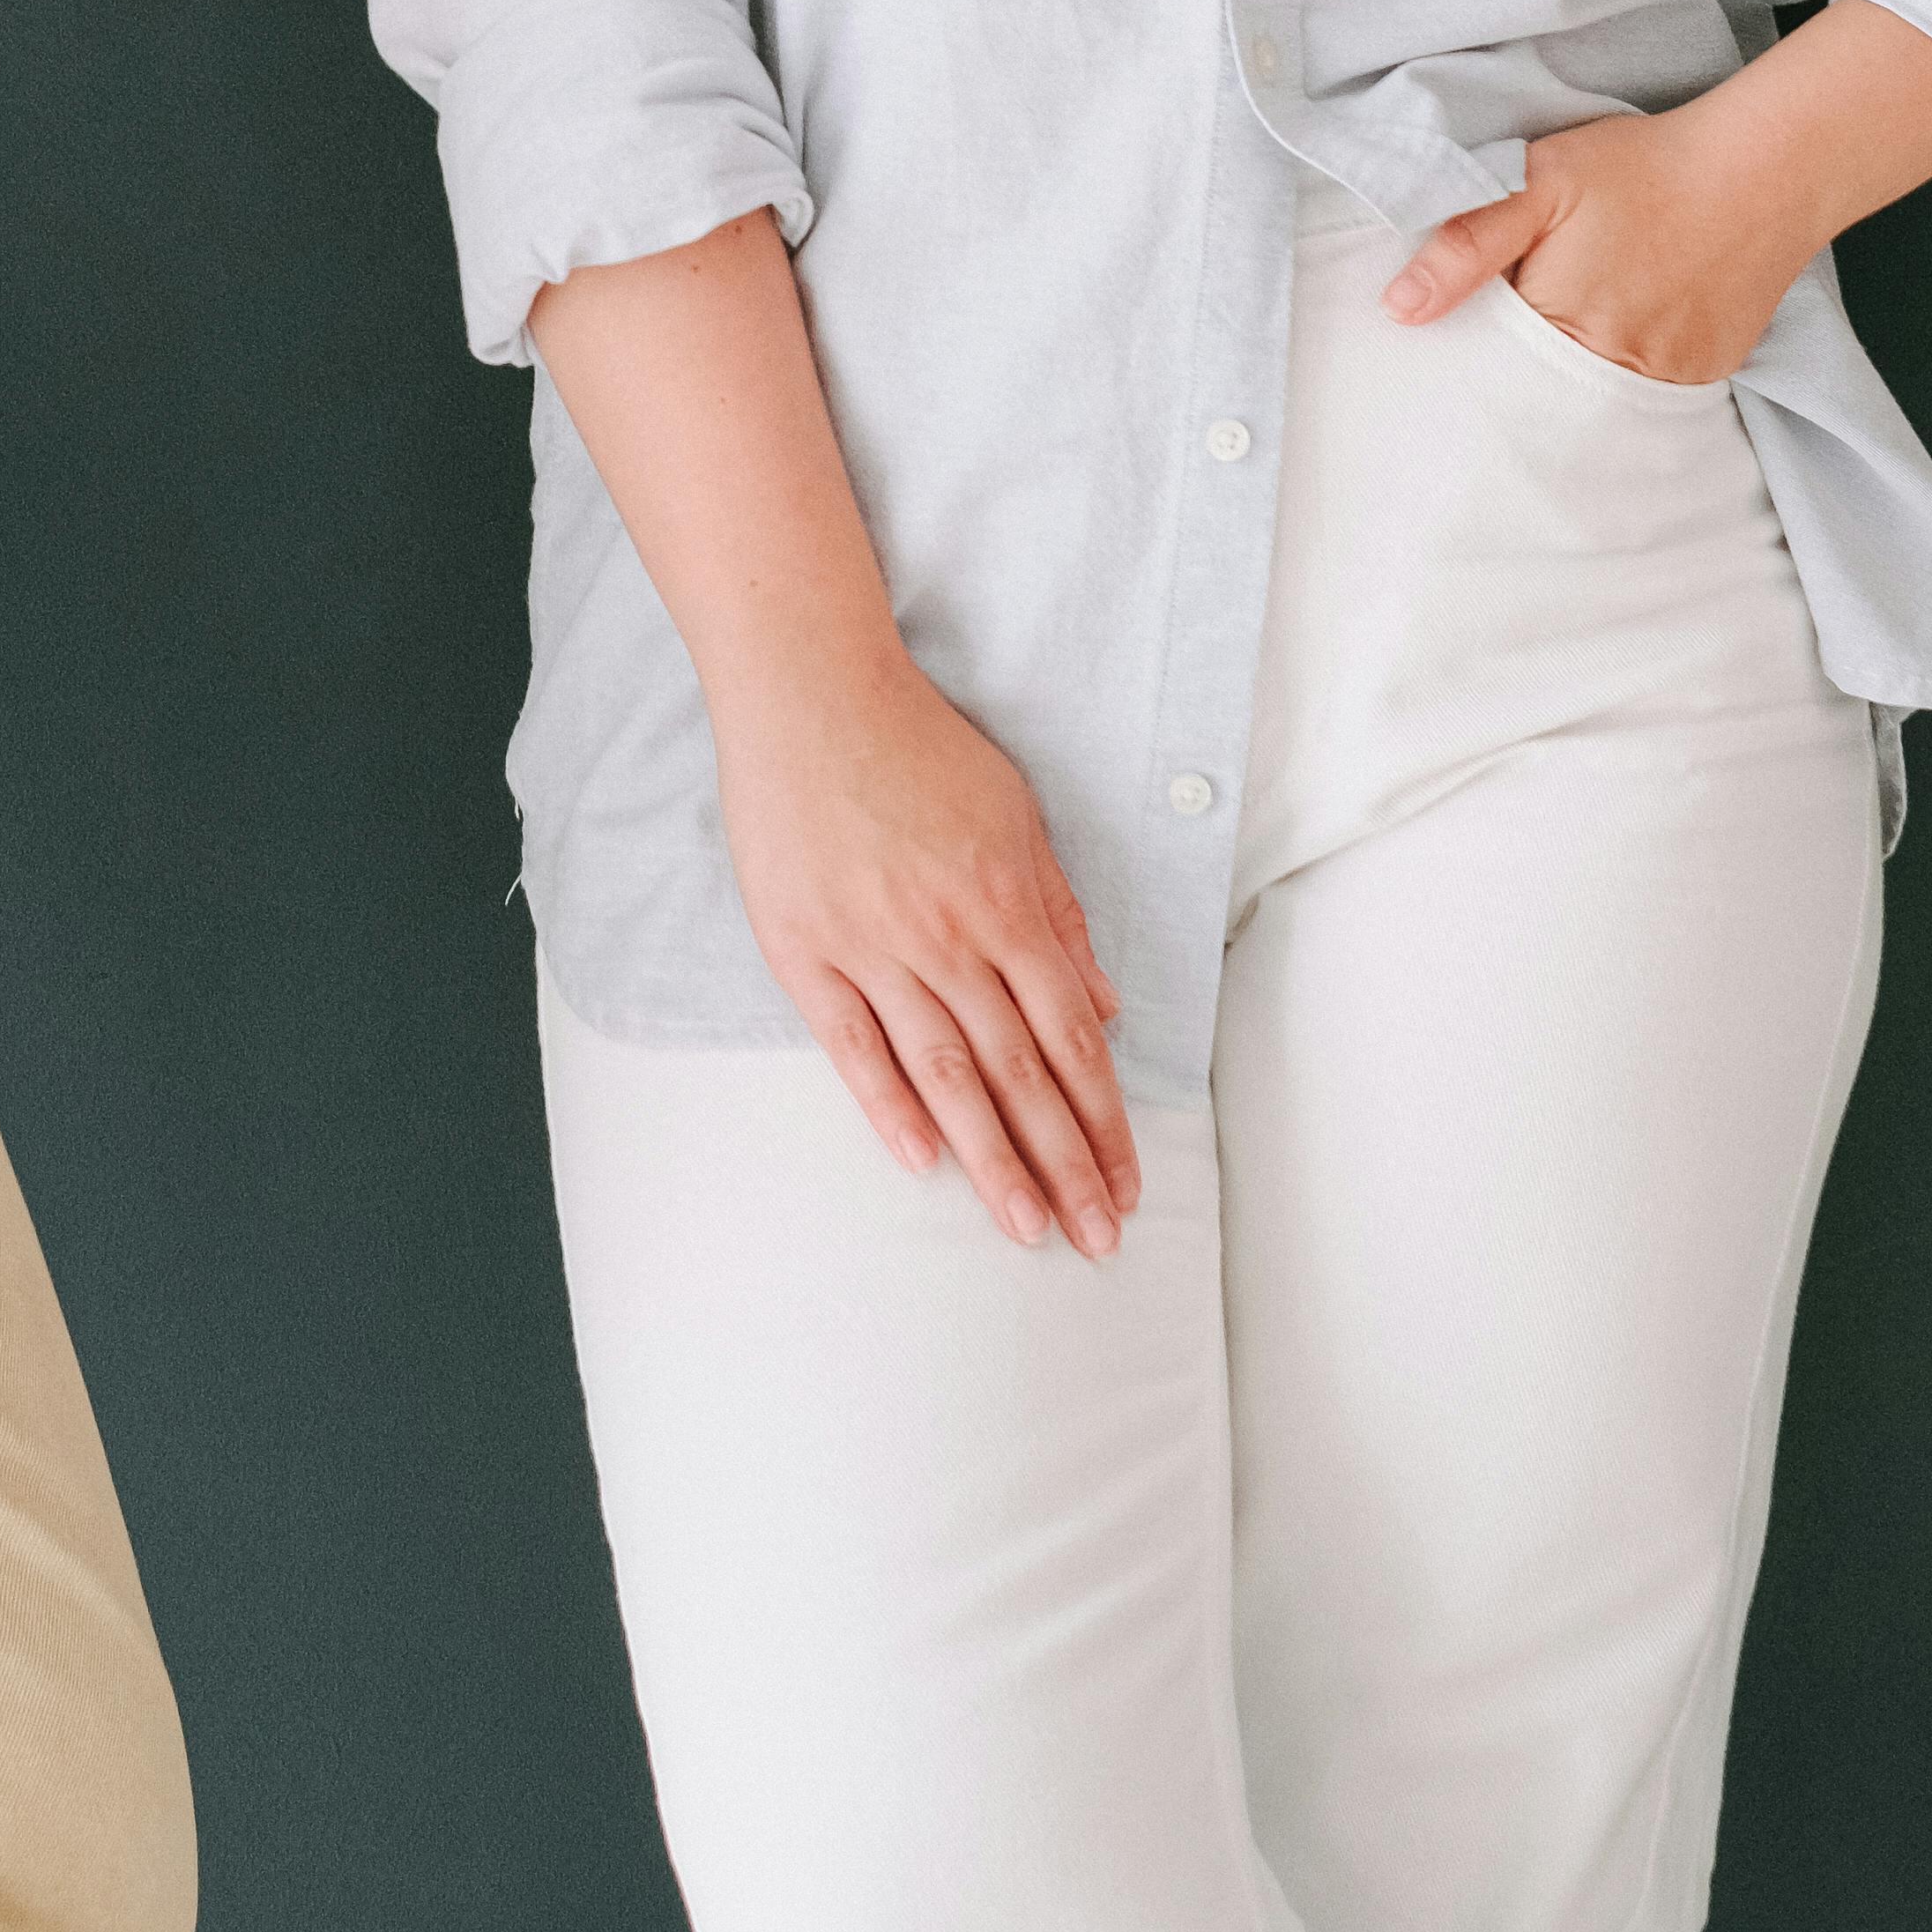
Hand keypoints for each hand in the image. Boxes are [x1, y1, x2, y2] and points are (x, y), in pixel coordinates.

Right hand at [712, 632, 1138, 1254]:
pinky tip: (921, 1160)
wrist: (810, 691)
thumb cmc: (918, 746)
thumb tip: (1103, 1007)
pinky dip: (887, 1105)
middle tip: (1097, 1240)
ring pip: (946, 1074)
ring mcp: (874, 947)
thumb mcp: (1015, 816)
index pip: (1072, 1039)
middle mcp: (950, 937)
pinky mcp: (805, 950)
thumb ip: (1058, 915)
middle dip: (1065, 1164)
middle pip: (1021, 1073)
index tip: (1126, 1186)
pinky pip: (852, 1044)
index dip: (1104, 1121)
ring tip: (1026, 1228)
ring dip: (992, 1158)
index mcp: (1008, 905)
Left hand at [1383, 94, 1804, 382]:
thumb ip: (1466, 245)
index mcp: (1561, 324)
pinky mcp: (1709, 373)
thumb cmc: (1641, 167)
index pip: (1491, 368)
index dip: (1473, 348)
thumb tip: (1400, 308)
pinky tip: (1630, 321)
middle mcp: (1618, 368)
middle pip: (1543, 394)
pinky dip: (1628, 367)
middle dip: (1520, 372)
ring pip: (1596, 399)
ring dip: (1575, 373)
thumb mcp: (1537, 180)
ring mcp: (1670, 378)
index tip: (1467, 331)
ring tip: (1585, 313)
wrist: (1763, 166)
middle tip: (1527, 318)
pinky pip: (1650, 392)